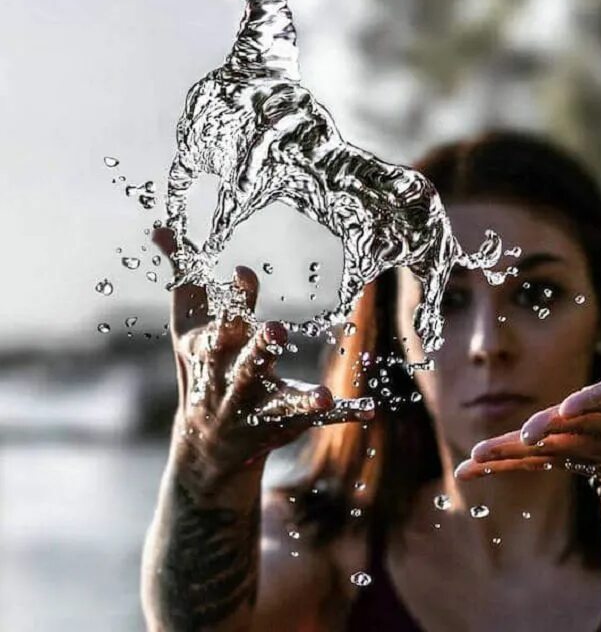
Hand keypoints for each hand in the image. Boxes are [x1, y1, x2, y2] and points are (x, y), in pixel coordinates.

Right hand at [153, 227, 373, 492]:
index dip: (234, 301)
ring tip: (323, 396)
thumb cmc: (200, 368)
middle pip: (244, 366)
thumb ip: (181, 275)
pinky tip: (369, 408)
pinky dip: (343, 414)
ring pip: (278, 402)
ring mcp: (260, 409)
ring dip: (299, 398)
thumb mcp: (185, 325)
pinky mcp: (286, 424)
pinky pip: (315, 420)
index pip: (223, 325)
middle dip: (258, 349)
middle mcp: (234, 383)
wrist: (204, 448)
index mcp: (214, 354)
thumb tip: (158, 226)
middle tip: (277, 330)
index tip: (244, 272)